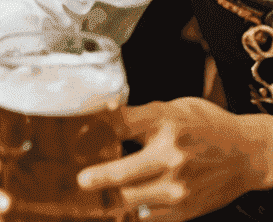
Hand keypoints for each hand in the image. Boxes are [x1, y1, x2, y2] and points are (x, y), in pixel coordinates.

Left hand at [77, 99, 272, 220]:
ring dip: (108, 199)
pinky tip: (116, 210)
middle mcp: (171, 156)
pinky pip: (150, 218)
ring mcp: (179, 187)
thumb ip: (136, 115)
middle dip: (97, 177)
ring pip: (133, 199)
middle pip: (123, 170)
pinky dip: (131, 214)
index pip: (117, 124)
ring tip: (89, 197)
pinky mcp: (186, 210)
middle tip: (79, 180)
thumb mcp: (170, 108)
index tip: (71, 135)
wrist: (247, 154)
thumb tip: (98, 117)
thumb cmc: (205, 126)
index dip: (89, 130)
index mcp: (164, 123)